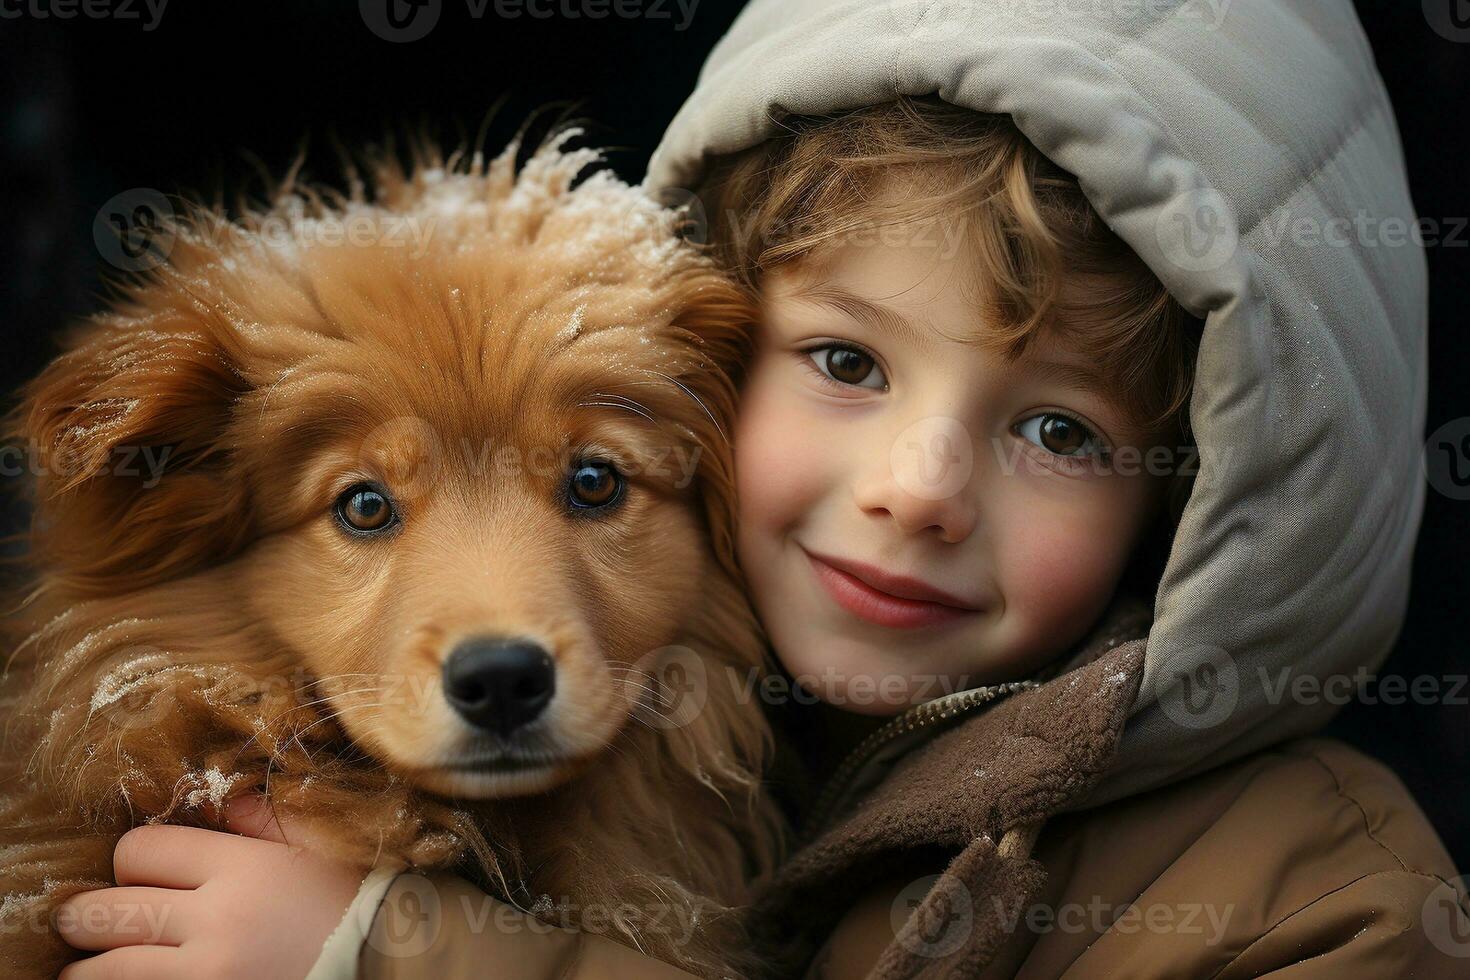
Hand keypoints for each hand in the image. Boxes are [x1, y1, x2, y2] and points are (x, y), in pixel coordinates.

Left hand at [55, 797, 366, 979]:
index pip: (139, 851)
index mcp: (241, 869)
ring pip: (103, 971)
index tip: (140, 874)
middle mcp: (216, 922)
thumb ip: (262, 819)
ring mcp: (207, 976)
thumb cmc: (352, 903)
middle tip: (83, 920)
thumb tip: (216, 801)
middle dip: (85, 916)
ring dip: (87, 968)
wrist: (388, 966)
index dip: (131, 860)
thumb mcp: (316, 847)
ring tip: (89, 966)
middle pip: (107, 912)